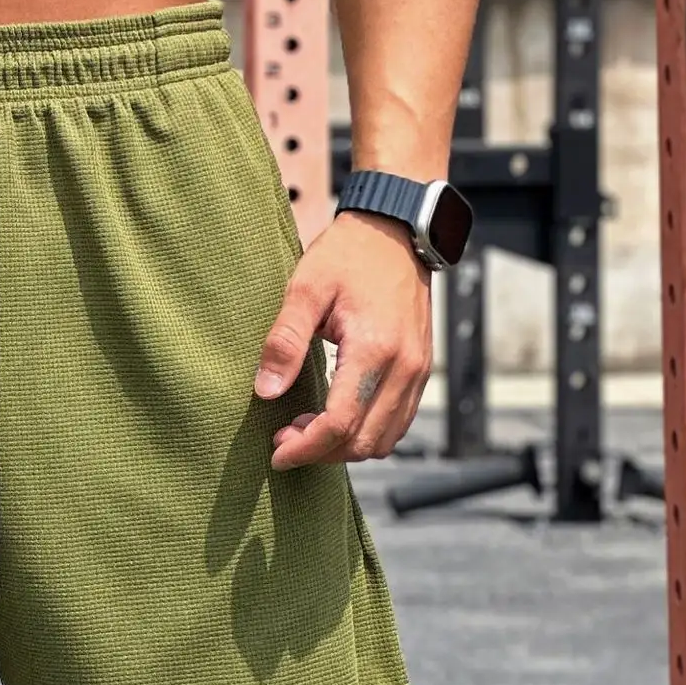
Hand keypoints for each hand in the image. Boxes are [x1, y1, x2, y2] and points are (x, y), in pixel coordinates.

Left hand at [254, 212, 433, 467]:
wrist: (394, 233)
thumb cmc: (347, 255)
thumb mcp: (305, 288)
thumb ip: (285, 340)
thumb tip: (264, 390)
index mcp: (374, 349)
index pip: (340, 422)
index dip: (306, 446)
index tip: (276, 451)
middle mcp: (404, 368)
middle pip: (365, 441)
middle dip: (322, 451)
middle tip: (284, 437)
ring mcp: (418, 371)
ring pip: (385, 439)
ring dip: (345, 446)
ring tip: (305, 428)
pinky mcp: (420, 370)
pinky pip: (398, 422)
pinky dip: (367, 432)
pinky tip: (335, 415)